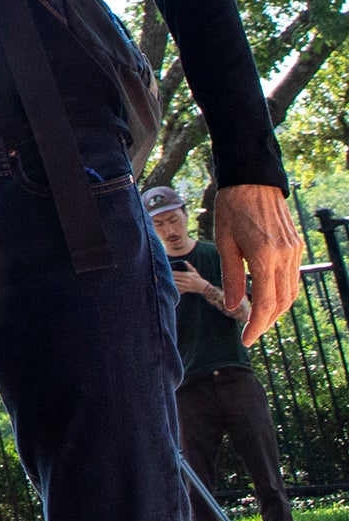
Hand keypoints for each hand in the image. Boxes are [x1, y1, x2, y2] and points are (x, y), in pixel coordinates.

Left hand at [213, 182, 303, 341]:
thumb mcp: (224, 241)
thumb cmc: (231, 208)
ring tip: (258, 319)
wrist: (253, 180)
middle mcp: (285, 257)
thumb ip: (231, 276)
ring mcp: (294, 252)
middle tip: (251, 333)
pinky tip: (268, 297)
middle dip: (267, 322)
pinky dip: (282, 293)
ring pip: (291, 293)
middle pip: (282, 303)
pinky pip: (293, 278)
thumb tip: (234, 306)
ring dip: (277, 310)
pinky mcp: (297, 247)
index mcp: (265, 256)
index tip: (246, 340)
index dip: (257, 325)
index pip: (266, 303)